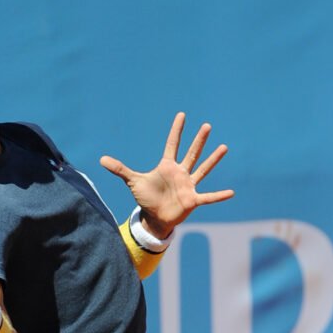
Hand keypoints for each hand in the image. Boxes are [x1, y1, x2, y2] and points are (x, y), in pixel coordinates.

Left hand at [100, 112, 233, 237]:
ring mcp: (188, 185)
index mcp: (167, 167)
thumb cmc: (146, 198)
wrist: (155, 217)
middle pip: (191, 153)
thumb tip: (101, 159)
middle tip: (206, 125)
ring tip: (224, 147)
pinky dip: (218, 196)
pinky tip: (231, 192)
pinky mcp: (192, 200)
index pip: (172, 144)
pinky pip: (208, 197)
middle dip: (198, 140)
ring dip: (212, 159)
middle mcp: (180, 173)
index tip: (182, 115)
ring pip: (202, 169)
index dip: (176, 130)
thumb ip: (120, 169)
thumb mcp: (133, 182)